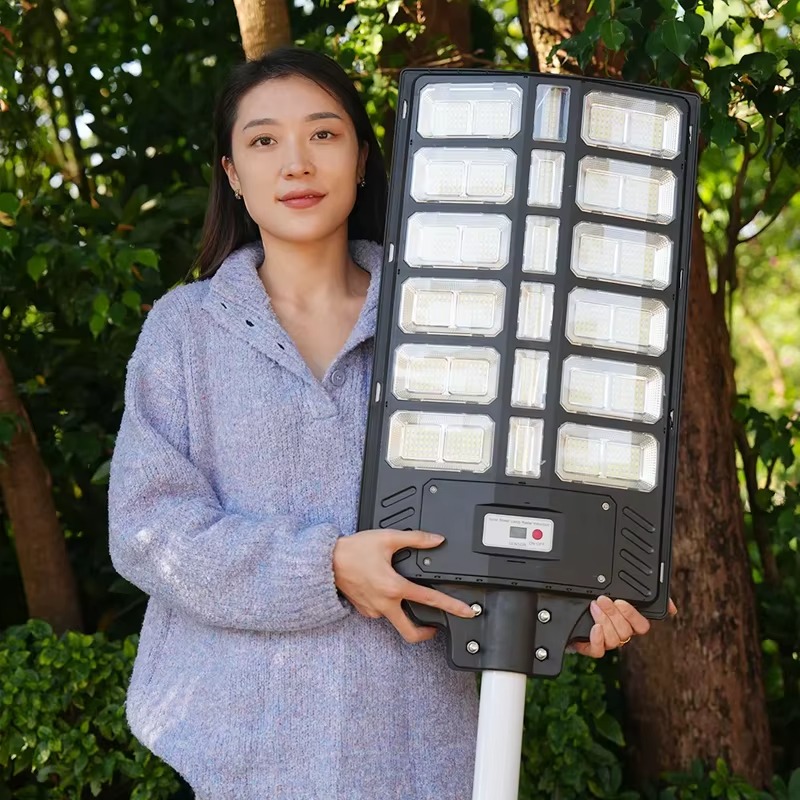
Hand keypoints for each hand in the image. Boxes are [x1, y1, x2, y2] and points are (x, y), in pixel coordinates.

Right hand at [332, 529, 476, 643]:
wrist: (325, 561)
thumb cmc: (353, 550)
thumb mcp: (387, 538)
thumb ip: (416, 538)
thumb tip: (436, 540)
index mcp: (394, 587)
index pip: (430, 600)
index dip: (452, 607)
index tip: (466, 612)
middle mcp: (385, 604)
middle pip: (411, 632)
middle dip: (426, 633)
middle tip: (437, 626)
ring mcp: (373, 611)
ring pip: (396, 620)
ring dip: (405, 613)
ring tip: (407, 598)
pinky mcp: (364, 611)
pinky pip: (382, 613)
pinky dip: (390, 606)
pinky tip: (387, 591)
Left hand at [572, 595, 677, 658]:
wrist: (575, 609)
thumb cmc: (603, 601)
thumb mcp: (622, 592)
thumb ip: (647, 596)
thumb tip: (672, 608)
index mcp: (631, 623)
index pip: (642, 626)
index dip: (633, 615)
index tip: (621, 601)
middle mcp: (621, 634)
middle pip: (625, 631)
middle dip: (613, 614)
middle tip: (602, 600)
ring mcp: (607, 642)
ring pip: (614, 640)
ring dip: (604, 622)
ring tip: (594, 607)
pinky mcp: (592, 648)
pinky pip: (599, 651)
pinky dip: (597, 640)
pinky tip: (594, 627)